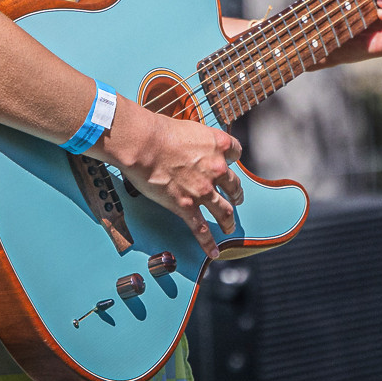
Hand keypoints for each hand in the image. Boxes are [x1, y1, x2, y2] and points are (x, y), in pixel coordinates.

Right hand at [101, 101, 243, 259]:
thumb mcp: (189, 128)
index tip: (229, 163)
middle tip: (236, 198)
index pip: (237, 152)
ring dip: (228, 221)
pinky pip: (202, 230)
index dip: (232, 159)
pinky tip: (214, 252)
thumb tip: (193, 146)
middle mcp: (216, 168)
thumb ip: (198, 141)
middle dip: (236, 194)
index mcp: (218, 145)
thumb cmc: (160, 132)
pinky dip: (209, 244)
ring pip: (224, 211)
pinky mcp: (187, 207)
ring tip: (229, 226)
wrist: (144, 144)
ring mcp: (203, 190)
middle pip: (235, 185)